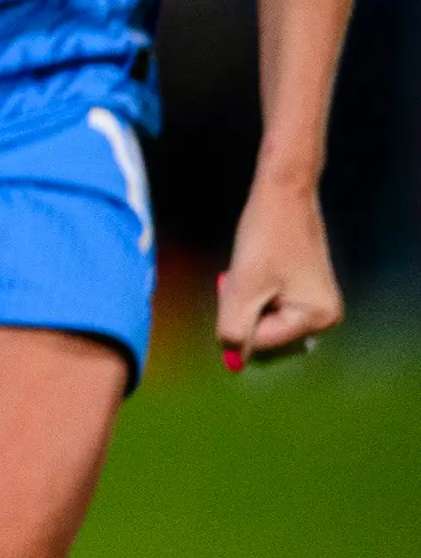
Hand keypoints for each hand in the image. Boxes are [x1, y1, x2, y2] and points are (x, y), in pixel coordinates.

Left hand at [218, 174, 342, 370]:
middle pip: (267, 337)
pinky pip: (271, 307)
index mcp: (317, 319)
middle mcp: (325, 318)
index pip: (263, 344)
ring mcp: (317, 305)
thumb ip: (235, 328)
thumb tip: (233, 362)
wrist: (282, 194)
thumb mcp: (243, 287)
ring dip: (247, 304)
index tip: (237, 286)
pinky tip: (255, 270)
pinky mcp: (306, 292)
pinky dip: (255, 295)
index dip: (237, 320)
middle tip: (243, 279)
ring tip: (249, 272)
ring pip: (265, 322)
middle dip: (244, 313)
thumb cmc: (264, 237)